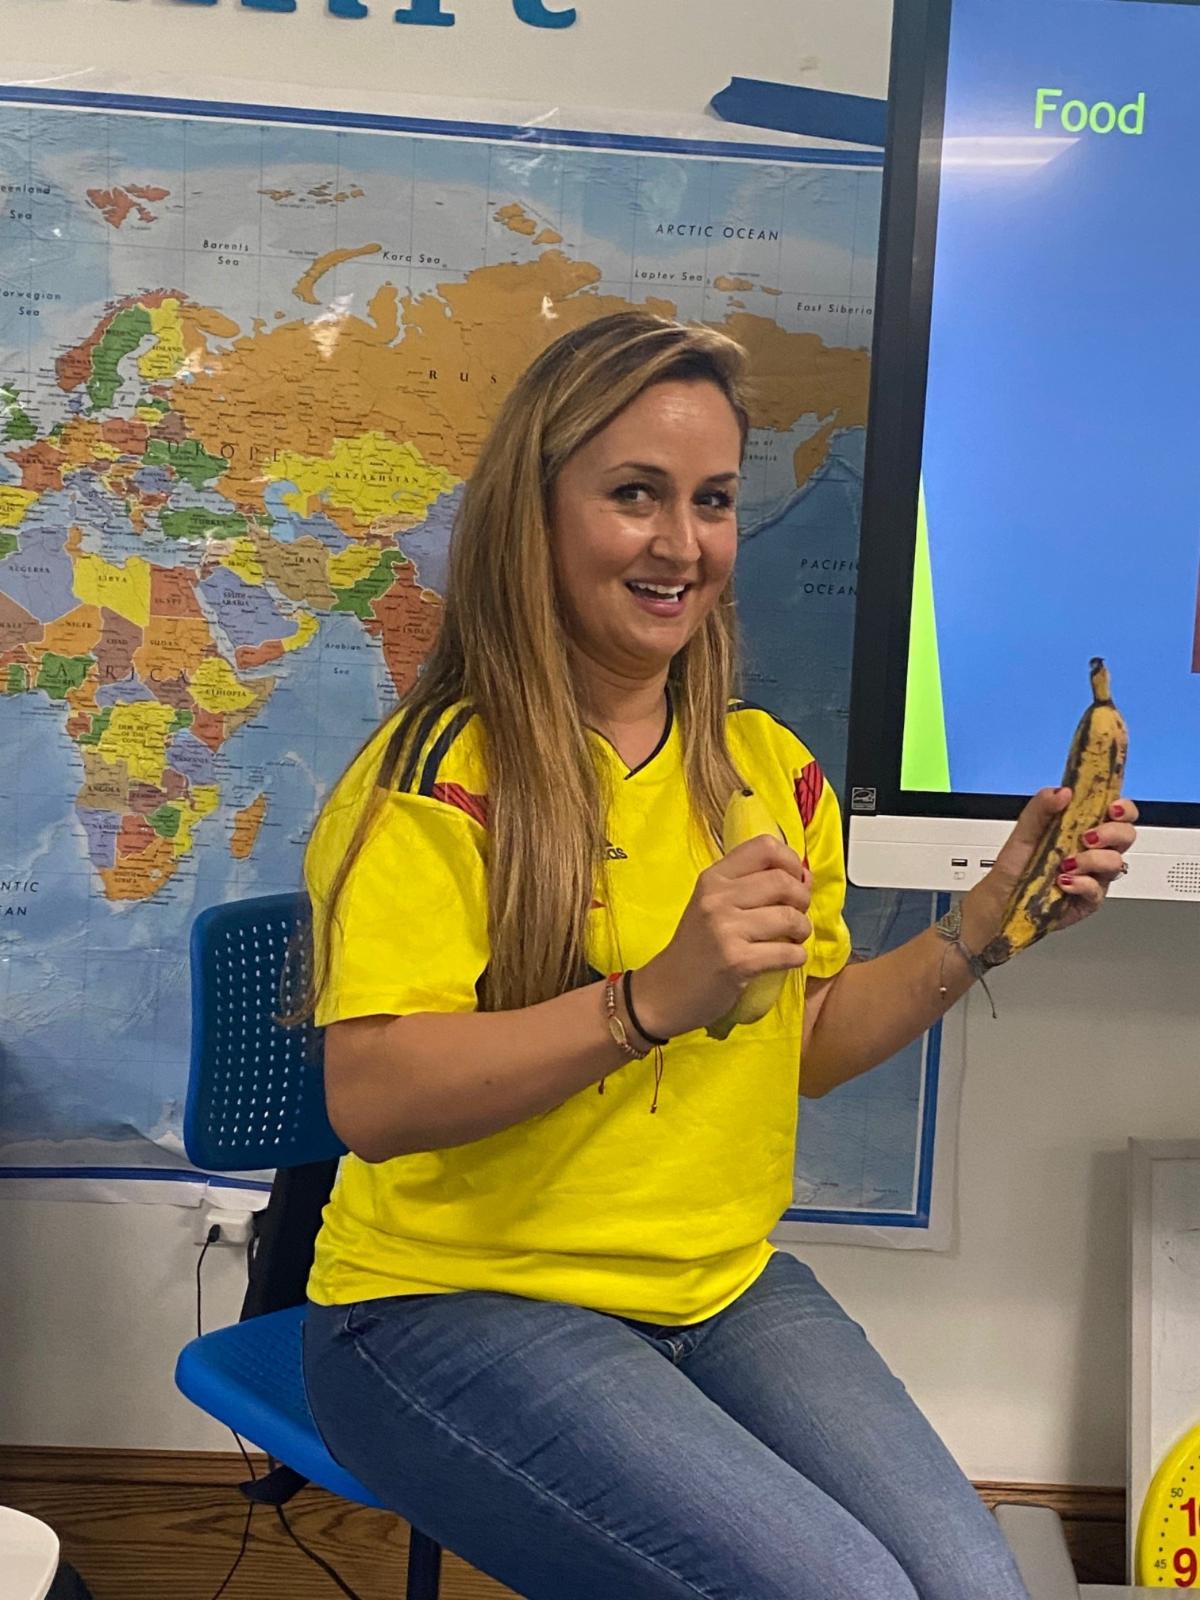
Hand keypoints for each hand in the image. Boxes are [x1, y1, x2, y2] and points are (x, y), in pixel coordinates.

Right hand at [634, 835, 811, 1038]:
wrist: (666, 991)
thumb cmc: (696, 948)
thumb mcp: (713, 905)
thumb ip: (752, 886)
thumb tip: (805, 876)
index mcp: (713, 878)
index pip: (764, 846)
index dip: (790, 861)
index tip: (793, 880)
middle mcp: (717, 898)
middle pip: (783, 881)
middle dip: (802, 899)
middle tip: (795, 915)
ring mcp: (725, 929)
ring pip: (791, 917)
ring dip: (802, 930)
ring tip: (792, 939)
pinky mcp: (737, 961)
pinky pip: (789, 952)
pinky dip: (797, 957)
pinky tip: (786, 959)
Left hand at [964, 789, 1138, 948]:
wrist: (1001, 899)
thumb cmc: (1015, 865)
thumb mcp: (1024, 831)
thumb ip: (1041, 807)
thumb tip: (1062, 792)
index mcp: (1082, 828)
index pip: (1118, 813)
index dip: (1124, 808)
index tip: (1112, 809)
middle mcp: (1093, 850)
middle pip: (1126, 836)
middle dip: (1111, 833)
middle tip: (1086, 837)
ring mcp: (1094, 875)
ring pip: (1116, 863)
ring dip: (1092, 860)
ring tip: (1065, 864)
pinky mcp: (1089, 899)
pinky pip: (1098, 890)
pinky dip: (1080, 884)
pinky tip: (1063, 882)